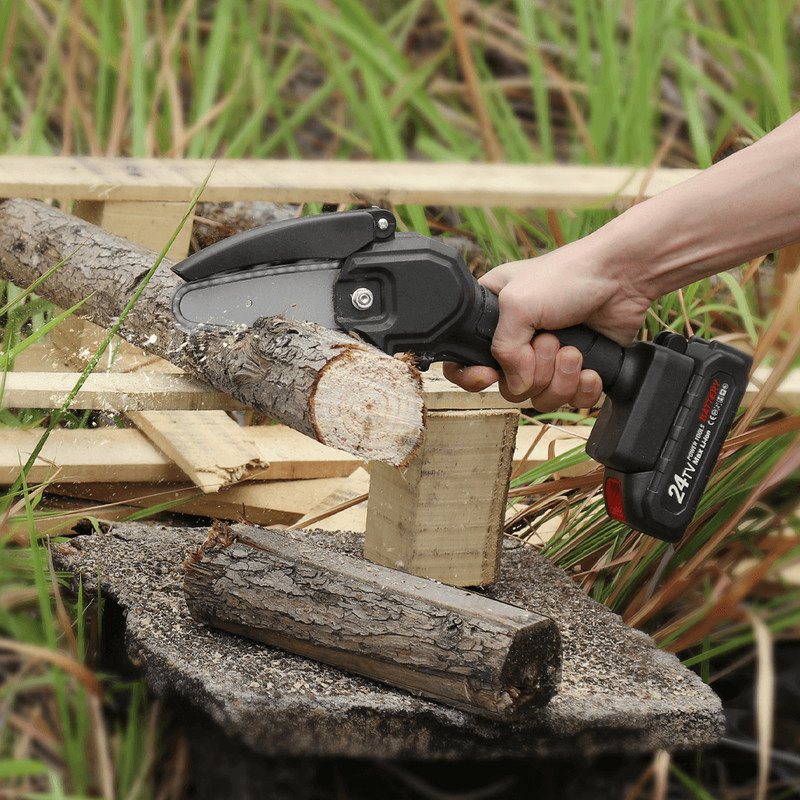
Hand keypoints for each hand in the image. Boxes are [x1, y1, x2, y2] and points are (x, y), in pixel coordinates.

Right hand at [444, 239, 654, 409]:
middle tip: (549, 340)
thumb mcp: (517, 302)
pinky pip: (571, 400)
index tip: (488, 374)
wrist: (622, 277)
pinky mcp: (576, 370)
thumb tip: (516, 384)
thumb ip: (504, 348)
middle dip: (533, 370)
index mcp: (492, 317)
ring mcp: (547, 358)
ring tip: (574, 350)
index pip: (465, 360)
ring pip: (540, 397)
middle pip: (508, 386)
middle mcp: (517, 340)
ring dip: (560, 378)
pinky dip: (581, 389)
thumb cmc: (568, 274)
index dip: (472, 376)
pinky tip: (590, 368)